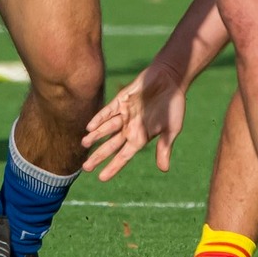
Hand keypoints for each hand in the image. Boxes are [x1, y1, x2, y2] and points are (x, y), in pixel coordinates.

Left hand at [80, 59, 187, 179]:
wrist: (171, 78)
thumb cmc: (174, 105)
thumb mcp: (171, 129)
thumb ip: (164, 147)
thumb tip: (164, 170)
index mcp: (141, 137)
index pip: (124, 156)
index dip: (113, 167)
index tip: (101, 178)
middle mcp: (130, 127)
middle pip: (111, 145)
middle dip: (99, 155)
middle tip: (85, 167)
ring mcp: (125, 114)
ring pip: (106, 128)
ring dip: (96, 136)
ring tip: (84, 144)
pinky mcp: (121, 100)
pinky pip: (108, 111)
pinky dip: (99, 118)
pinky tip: (90, 126)